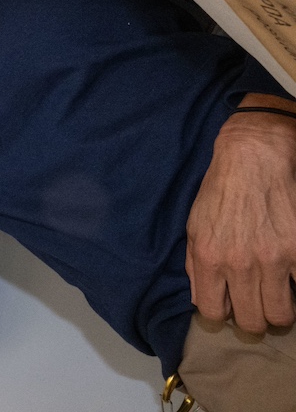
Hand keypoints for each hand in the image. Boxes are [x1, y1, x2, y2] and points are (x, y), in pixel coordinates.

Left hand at [186, 103, 295, 332]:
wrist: (252, 158)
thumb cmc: (219, 191)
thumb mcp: (193, 226)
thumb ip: (195, 265)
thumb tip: (201, 299)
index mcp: (208, 258)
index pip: (213, 313)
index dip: (223, 315)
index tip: (231, 307)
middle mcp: (239, 264)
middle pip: (252, 322)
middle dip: (254, 318)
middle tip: (257, 305)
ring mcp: (273, 259)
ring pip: (281, 314)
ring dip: (279, 310)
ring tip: (277, 296)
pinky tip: (290, 277)